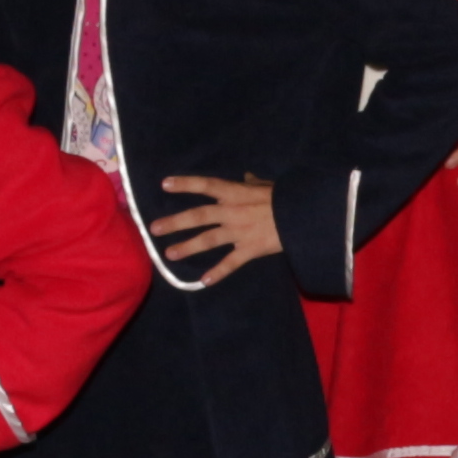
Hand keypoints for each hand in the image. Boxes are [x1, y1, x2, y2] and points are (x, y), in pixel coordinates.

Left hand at [152, 172, 281, 283]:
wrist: (304, 216)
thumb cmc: (286, 197)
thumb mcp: (268, 185)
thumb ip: (253, 182)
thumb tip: (246, 176)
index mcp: (236, 192)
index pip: (206, 185)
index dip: (185, 184)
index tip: (164, 184)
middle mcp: (232, 212)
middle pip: (198, 216)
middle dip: (176, 222)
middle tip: (154, 228)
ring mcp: (239, 232)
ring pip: (208, 239)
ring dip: (188, 247)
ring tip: (170, 254)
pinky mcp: (250, 250)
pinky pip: (231, 263)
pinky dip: (218, 272)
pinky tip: (203, 281)